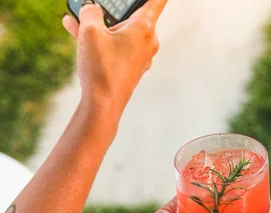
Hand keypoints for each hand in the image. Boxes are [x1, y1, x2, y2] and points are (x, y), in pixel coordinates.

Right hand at [62, 0, 168, 120]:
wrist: (102, 106)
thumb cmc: (101, 70)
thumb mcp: (90, 31)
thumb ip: (90, 10)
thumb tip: (91, 8)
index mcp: (144, 28)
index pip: (157, 0)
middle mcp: (147, 43)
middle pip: (132, 15)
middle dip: (111, 8)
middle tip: (94, 4)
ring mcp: (140, 57)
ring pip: (119, 31)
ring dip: (98, 23)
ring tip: (75, 15)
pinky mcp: (130, 68)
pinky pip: (115, 46)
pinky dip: (99, 38)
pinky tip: (75, 29)